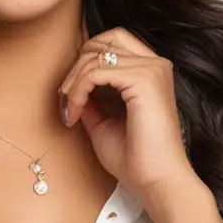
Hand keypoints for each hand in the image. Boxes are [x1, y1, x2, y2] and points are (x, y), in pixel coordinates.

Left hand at [56, 27, 195, 197]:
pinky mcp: (144, 80)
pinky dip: (78, 92)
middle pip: (102, 41)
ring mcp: (152, 69)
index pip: (111, 41)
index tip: (70, 97)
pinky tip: (75, 114)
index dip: (84, 63)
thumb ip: (90, 98)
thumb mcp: (102, 122)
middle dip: (76, 67)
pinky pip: (95, 72)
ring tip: (70, 112)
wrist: (156, 181)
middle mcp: (154, 64)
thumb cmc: (135, 158)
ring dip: (73, 83)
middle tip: (66, 100)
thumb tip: (69, 85)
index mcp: (149, 71)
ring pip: (95, 56)